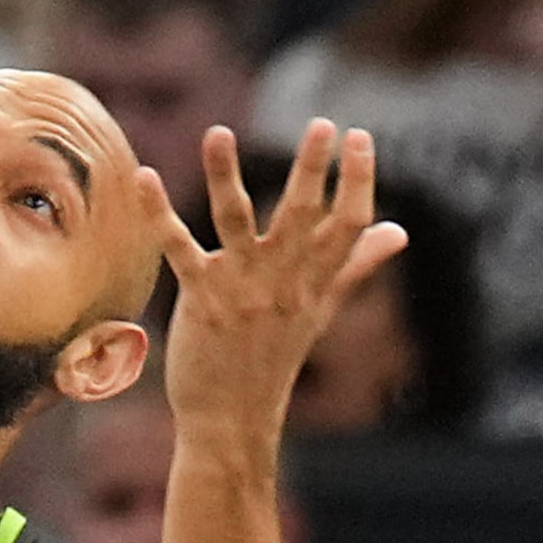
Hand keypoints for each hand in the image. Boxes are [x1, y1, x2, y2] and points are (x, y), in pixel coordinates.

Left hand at [146, 121, 408, 438]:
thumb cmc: (274, 358)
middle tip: (321, 124)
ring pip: (235, 218)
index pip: (348, 224)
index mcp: (315, 281)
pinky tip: (143, 176)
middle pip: (302, 215)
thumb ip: (356, 266)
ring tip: (218, 132)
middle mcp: (283, 280)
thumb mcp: (321, 309)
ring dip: (224, 174)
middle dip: (311, 168)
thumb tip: (398, 232)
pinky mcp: (201, 296)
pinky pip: (178, 246)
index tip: (360, 138)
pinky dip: (159, 212)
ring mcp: (241, 287)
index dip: (357, 180)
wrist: (234, 417)